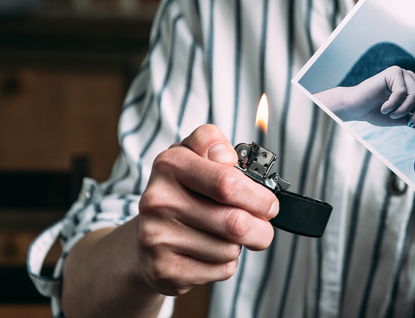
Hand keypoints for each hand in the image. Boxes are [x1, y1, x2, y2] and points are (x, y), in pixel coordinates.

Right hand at [135, 125, 277, 295]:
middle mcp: (158, 200)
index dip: (258, 196)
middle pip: (235, 222)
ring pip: (230, 248)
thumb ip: (211, 143)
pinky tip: (211, 252)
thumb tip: (227, 156)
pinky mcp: (164, 270)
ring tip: (227, 236)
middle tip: (264, 224)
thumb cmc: (182, 192)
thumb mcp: (193, 155)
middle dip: (261, 226)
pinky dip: (226, 263)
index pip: (227, 182)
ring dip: (241, 245)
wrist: (146, 239)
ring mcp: (157, 237)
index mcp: (170, 165)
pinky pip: (220, 269)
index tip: (269, 201)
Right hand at [314, 66, 414, 129]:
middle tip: (412, 122)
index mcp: (414, 85)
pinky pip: (402, 91)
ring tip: (392, 115)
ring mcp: (402, 73)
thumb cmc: (376, 112)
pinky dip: (393, 104)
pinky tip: (384, 108)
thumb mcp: (400, 119)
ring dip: (405, 109)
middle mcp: (410, 77)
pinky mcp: (392, 72)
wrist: (356, 108)